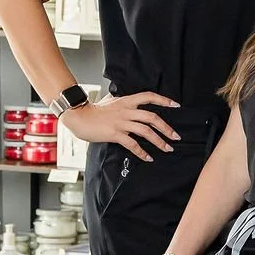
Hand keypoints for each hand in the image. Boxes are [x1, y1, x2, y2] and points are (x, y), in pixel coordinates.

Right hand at [60, 91, 181, 159]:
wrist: (78, 116)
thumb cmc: (93, 110)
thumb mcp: (110, 101)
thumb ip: (123, 103)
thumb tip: (132, 104)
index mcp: (126, 101)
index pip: (148, 96)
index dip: (163, 100)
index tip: (176, 105)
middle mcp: (126, 110)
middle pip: (152, 117)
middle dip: (166, 128)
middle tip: (176, 137)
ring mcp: (121, 122)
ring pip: (146, 131)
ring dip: (159, 141)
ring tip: (167, 148)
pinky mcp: (115, 133)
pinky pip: (132, 144)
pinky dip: (142, 152)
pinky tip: (148, 157)